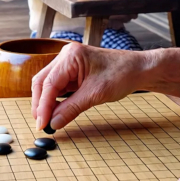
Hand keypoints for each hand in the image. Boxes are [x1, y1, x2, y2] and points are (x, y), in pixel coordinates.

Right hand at [31, 44, 145, 130]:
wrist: (139, 69)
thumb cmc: (122, 74)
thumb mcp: (95, 95)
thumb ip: (71, 109)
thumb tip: (53, 123)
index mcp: (71, 56)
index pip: (49, 83)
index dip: (42, 106)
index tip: (41, 124)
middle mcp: (66, 56)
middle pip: (42, 81)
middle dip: (40, 104)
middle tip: (42, 124)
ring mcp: (69, 62)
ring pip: (48, 84)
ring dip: (47, 102)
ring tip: (49, 120)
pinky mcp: (73, 71)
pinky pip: (58, 86)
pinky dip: (55, 99)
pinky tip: (57, 111)